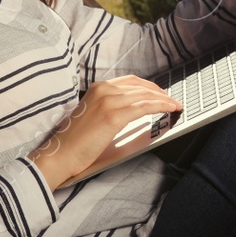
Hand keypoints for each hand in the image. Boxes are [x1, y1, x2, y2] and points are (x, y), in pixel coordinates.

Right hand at [29, 75, 182, 189]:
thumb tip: (132, 109)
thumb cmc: (74, 142)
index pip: (130, 81)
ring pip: (145, 96)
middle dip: (160, 92)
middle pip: (140, 86)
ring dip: (165, 100)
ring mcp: (108, 101)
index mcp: (97, 88)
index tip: (160, 92)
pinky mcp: (114, 116)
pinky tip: (170, 109)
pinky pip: (145, 107)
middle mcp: (104, 90)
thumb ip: (108, 107)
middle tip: (172, 100)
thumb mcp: (91, 115)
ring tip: (175, 105)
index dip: (149, 86)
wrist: (60, 155)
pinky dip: (161, 106)